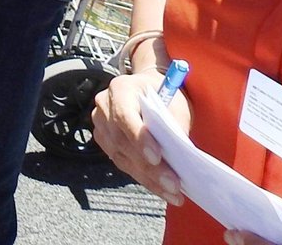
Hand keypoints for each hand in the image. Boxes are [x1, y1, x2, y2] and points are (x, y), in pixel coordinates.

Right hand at [92, 71, 188, 206]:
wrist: (149, 90)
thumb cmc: (164, 93)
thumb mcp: (174, 102)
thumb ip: (173, 124)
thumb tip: (179, 156)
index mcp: (120, 89)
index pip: (124, 115)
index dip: (139, 138)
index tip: (157, 158)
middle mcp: (104, 106)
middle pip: (121, 141)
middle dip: (149, 167)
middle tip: (173, 184)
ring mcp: (101, 125)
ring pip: (121, 157)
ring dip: (148, 178)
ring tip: (172, 192)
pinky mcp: (105, 142)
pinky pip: (123, 164)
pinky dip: (144, 178)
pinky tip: (161, 189)